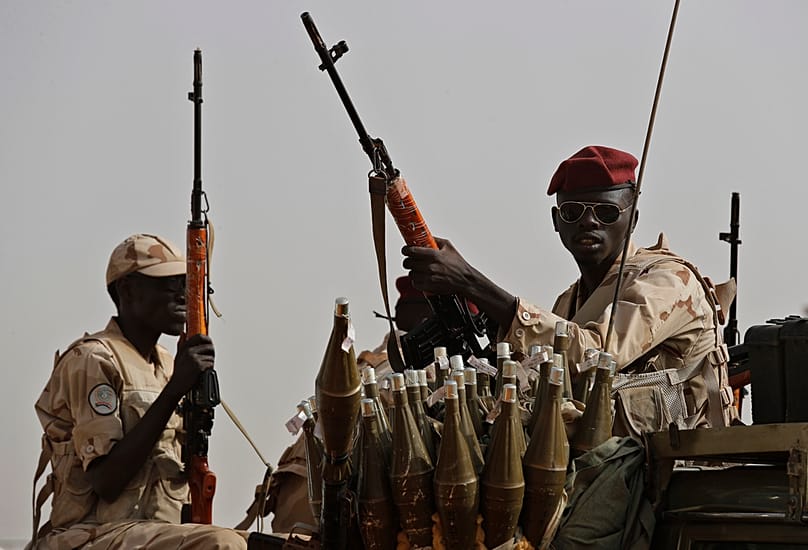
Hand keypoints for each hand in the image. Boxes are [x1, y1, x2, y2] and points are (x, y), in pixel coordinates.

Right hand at [170, 333, 214, 396]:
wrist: (176, 386)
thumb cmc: (178, 373)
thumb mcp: (178, 356)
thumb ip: (181, 344)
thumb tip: (183, 333)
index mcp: (185, 347)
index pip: (200, 336)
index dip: (207, 339)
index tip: (210, 343)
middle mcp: (189, 351)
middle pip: (209, 346)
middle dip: (212, 353)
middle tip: (209, 359)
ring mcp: (194, 358)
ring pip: (211, 357)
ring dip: (210, 364)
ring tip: (202, 369)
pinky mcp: (199, 366)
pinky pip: (211, 364)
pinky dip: (209, 369)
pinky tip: (202, 373)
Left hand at [403, 237, 517, 326]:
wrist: (465, 280)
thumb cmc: (458, 264)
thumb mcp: (449, 247)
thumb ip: (435, 240)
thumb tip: (424, 236)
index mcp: (434, 255)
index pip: (412, 251)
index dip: (405, 250)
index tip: (405, 250)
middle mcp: (430, 266)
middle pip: (408, 263)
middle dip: (408, 261)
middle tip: (411, 260)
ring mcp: (429, 277)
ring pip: (410, 274)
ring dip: (413, 271)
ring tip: (419, 270)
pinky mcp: (429, 287)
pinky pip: (415, 283)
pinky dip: (417, 281)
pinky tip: (422, 278)